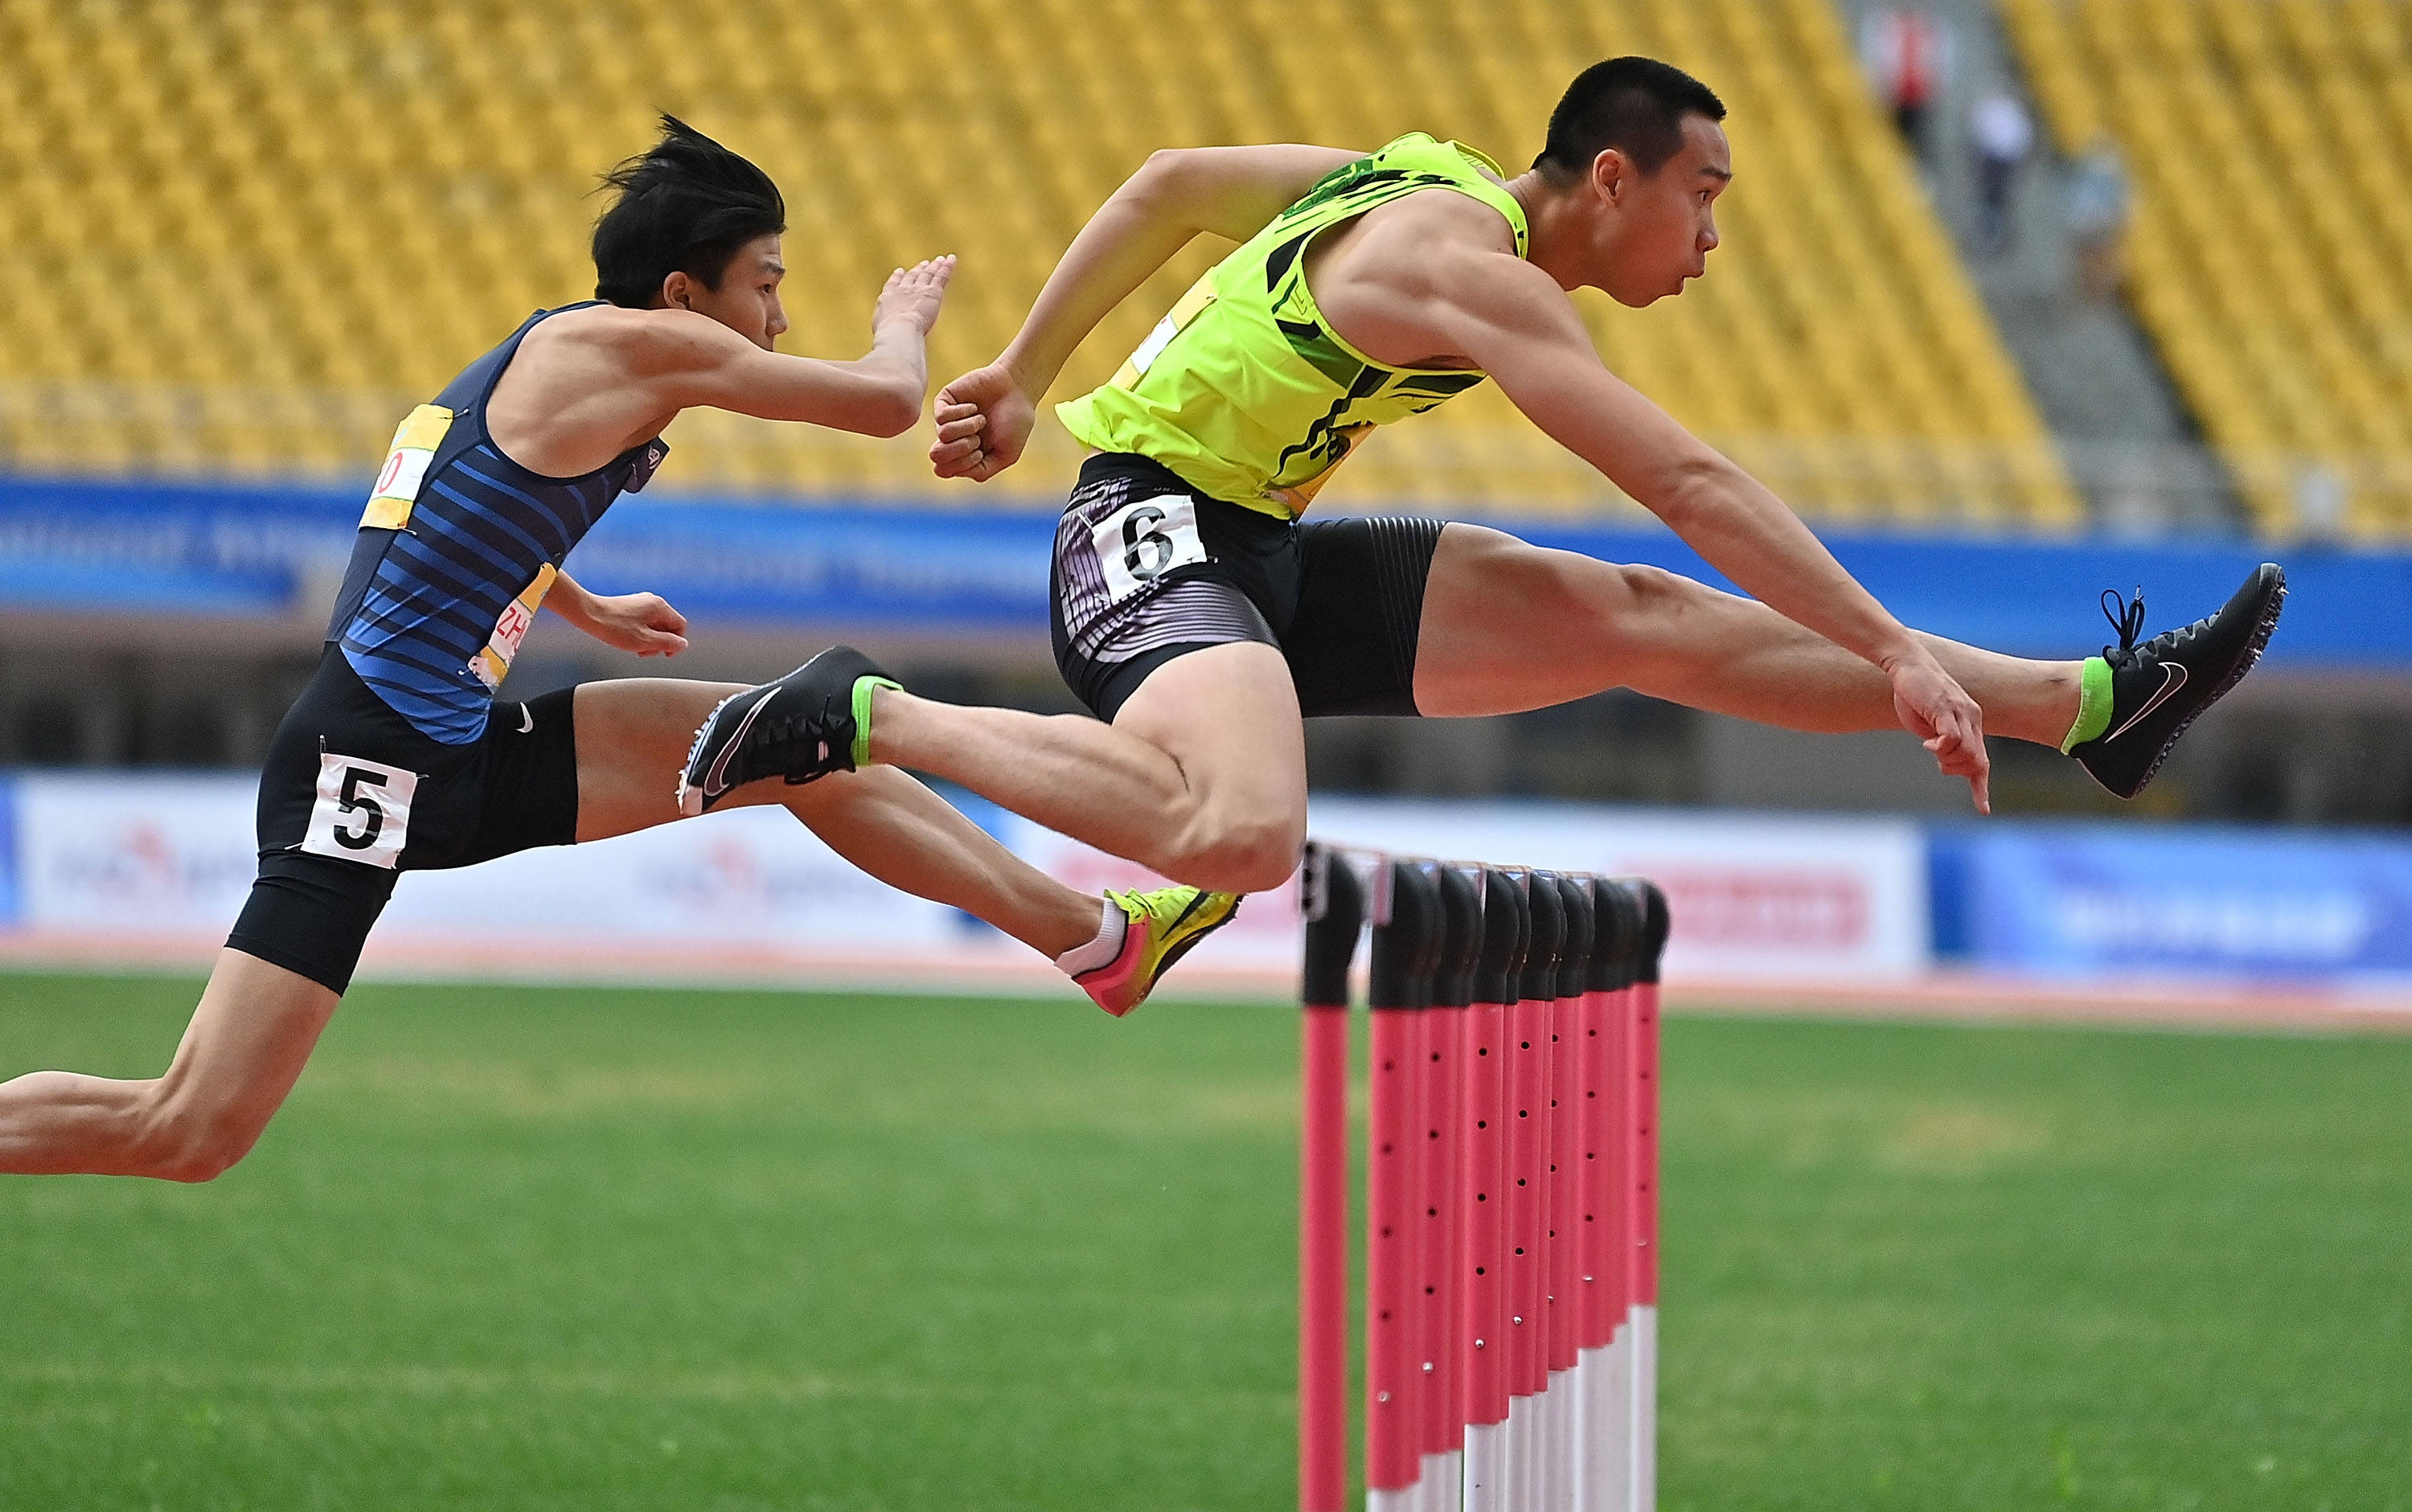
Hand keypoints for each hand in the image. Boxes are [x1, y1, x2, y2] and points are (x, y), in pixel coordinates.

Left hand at [578, 591, 688, 657]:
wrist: (588, 614)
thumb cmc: (614, 627)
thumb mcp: (645, 641)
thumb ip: (668, 643)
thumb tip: (683, 644)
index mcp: (660, 606)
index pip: (680, 626)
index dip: (675, 642)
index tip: (664, 654)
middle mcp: (652, 601)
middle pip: (667, 626)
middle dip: (659, 642)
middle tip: (644, 652)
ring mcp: (640, 602)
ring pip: (654, 625)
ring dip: (648, 640)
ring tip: (634, 647)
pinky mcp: (630, 606)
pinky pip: (643, 622)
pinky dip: (639, 633)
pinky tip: (627, 640)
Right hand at [873, 256, 955, 338]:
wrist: (900, 329)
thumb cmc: (889, 334)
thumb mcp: (881, 328)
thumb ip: (885, 325)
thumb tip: (886, 331)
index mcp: (888, 297)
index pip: (893, 283)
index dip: (898, 277)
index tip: (901, 271)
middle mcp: (903, 289)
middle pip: (913, 276)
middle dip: (919, 269)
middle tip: (925, 263)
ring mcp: (919, 289)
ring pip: (928, 274)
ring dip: (935, 266)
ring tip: (941, 260)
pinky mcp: (933, 292)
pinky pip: (941, 276)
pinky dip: (947, 267)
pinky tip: (951, 259)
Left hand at [928, 361, 1036, 481]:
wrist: (1019, 389)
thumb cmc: (1015, 423)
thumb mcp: (1005, 456)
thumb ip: (980, 471)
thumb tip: (941, 471)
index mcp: (963, 456)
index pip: (944, 470)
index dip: (962, 465)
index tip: (980, 454)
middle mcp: (952, 439)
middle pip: (937, 456)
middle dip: (961, 449)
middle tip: (978, 439)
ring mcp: (947, 421)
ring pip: (943, 435)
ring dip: (967, 428)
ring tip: (981, 420)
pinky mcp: (944, 402)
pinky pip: (941, 416)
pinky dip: (962, 413)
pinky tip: (974, 407)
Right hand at [1887, 650, 1990, 813]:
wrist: (1907, 664)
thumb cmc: (1914, 692)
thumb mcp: (1928, 722)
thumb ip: (1939, 740)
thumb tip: (1943, 755)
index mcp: (1970, 722)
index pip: (1981, 761)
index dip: (1980, 787)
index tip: (1982, 809)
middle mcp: (1972, 717)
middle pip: (1976, 762)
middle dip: (1956, 771)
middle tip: (1936, 759)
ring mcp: (1961, 712)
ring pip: (1967, 754)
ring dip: (1946, 759)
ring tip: (1929, 746)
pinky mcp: (1946, 708)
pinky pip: (1952, 739)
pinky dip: (1940, 747)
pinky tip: (1927, 743)